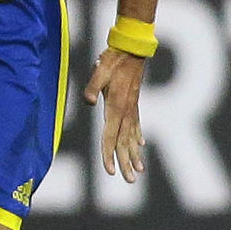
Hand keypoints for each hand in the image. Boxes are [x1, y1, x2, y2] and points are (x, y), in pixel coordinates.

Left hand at [82, 48, 146, 182]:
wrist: (131, 48)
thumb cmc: (113, 59)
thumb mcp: (100, 70)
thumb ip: (94, 86)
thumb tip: (89, 101)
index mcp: (117, 106)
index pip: (110, 136)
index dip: (108, 155)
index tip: (109, 171)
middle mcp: (126, 111)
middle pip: (124, 142)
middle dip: (125, 163)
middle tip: (130, 181)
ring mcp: (132, 108)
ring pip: (133, 137)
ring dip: (135, 155)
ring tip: (138, 171)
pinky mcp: (134, 103)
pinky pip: (136, 125)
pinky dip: (138, 137)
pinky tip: (141, 146)